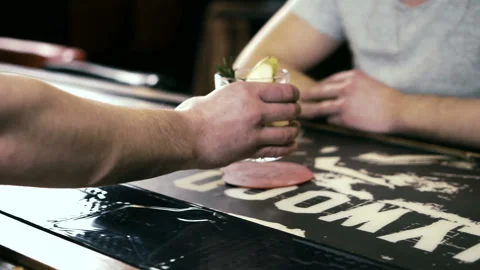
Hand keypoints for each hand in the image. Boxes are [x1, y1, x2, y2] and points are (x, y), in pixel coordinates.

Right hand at [176, 82, 300, 167]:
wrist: (185, 136)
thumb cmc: (195, 115)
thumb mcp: (219, 94)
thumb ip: (235, 95)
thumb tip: (241, 95)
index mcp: (247, 91)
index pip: (285, 91)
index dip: (294, 95)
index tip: (293, 98)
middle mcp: (255, 109)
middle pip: (291, 110)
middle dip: (296, 113)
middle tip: (293, 115)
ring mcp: (255, 131)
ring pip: (288, 132)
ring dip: (294, 131)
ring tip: (293, 131)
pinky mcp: (251, 149)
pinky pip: (278, 149)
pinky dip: (288, 148)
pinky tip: (290, 145)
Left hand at [299, 70, 405, 132]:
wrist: (400, 110)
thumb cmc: (387, 98)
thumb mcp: (368, 82)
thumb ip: (351, 84)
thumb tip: (334, 90)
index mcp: (352, 76)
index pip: (329, 80)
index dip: (320, 86)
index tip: (313, 90)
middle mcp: (346, 88)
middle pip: (320, 91)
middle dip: (308, 95)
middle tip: (299, 98)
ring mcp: (345, 103)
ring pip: (321, 107)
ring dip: (310, 110)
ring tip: (302, 113)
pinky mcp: (346, 118)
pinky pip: (333, 120)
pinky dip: (331, 121)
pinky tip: (330, 122)